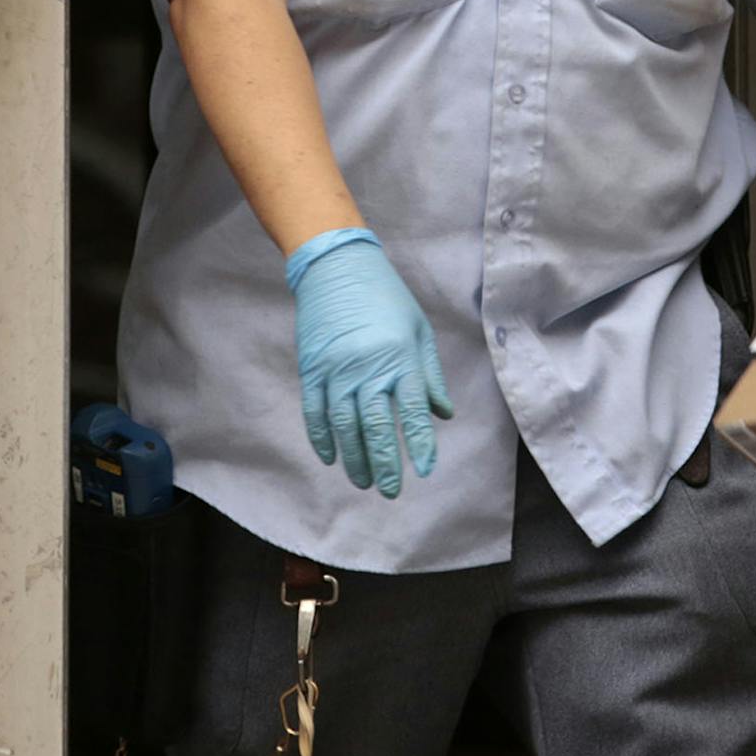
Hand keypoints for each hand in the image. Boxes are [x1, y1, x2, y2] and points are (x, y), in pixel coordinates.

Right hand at [286, 229, 453, 497]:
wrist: (336, 265)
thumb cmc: (385, 296)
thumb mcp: (418, 329)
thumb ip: (430, 374)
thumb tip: (443, 414)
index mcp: (400, 358)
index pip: (412, 413)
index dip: (419, 445)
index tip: (425, 470)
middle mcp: (368, 368)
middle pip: (375, 428)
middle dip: (385, 464)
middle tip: (390, 490)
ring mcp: (336, 370)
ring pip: (344, 427)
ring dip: (354, 459)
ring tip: (363, 481)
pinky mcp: (312, 368)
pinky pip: (315, 412)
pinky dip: (322, 438)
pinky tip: (331, 458)